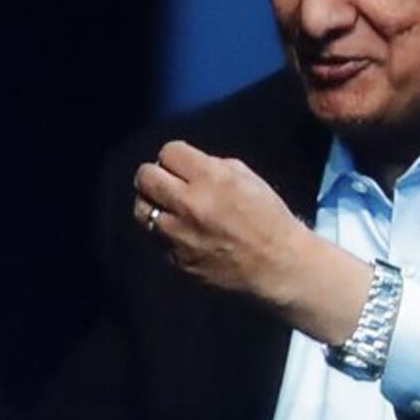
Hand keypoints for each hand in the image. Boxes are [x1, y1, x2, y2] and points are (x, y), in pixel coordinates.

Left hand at [133, 141, 367, 343]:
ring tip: (168, 208)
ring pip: (141, 208)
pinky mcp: (175, 258)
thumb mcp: (250, 179)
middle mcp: (189, 204)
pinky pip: (154, 237)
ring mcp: (178, 234)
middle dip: (156, 175)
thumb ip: (215, 167)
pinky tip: (180, 232)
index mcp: (211, 179)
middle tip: (168, 183)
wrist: (279, 266)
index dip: (177, 157)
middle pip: (145, 177)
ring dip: (153, 204)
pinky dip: (163, 231)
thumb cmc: (270, 219)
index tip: (184, 165)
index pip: (168, 152)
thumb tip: (188, 167)